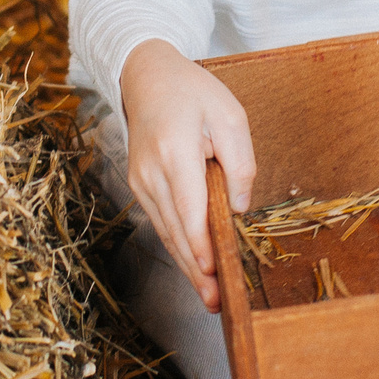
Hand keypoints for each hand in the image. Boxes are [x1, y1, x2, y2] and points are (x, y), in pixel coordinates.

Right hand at [120, 39, 255, 311]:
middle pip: (175, 230)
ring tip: (208, 296)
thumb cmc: (194, 93)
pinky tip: (194, 267)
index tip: (213, 270)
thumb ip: (239, 163)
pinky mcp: (139, 185)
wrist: (146, 77)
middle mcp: (151, 171)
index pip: (188, 207)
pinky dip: (178, 247)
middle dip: (196, 269)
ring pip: (166, 232)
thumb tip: (239, 209)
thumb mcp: (230, 116)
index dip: (200, 243)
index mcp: (175, 150)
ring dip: (187, 266)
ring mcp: (140, 181)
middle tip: (216, 302)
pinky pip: (161, 223)